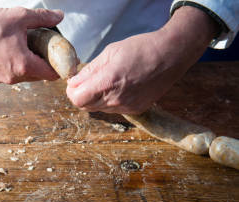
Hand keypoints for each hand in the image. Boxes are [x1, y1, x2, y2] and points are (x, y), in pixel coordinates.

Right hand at [0, 0, 63, 83]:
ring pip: (21, 77)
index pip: (50, 74)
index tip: (61, 60)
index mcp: (23, 65)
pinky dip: (11, 66)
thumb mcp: (21, 17)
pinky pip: (6, 75)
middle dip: (42, 65)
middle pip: (37, 76)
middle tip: (44, 50)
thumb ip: (44, 18)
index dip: (59, 67)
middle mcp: (11, 77)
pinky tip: (8, 52)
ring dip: (26, 66)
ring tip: (25, 49)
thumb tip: (59, 16)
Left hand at [66, 6, 218, 113]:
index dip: (72, 91)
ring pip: (99, 108)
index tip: (75, 83)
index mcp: (108, 82)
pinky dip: (110, 100)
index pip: (77, 99)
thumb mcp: (110, 52)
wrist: (172, 55)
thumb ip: (89, 70)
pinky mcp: (136, 110)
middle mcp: (116, 99)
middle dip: (82, 94)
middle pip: (86, 106)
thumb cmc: (141, 48)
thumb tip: (73, 82)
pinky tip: (120, 86)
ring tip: (108, 80)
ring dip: (96, 97)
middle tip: (87, 81)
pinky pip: (114, 109)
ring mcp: (127, 107)